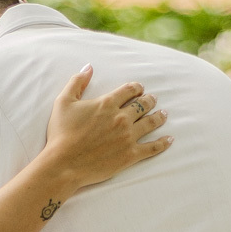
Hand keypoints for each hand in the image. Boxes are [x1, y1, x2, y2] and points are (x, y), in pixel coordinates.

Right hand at [44, 66, 171, 190]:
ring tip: (164, 114)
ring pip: (150, 123)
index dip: (136, 88)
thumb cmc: (61, 134)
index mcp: (107, 103)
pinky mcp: (130, 155)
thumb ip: (77, 82)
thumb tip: (88, 67)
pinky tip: (169, 139)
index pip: (129, 90)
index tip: (139, 89)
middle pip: (143, 105)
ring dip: (159, 117)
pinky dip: (162, 143)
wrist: (64, 164)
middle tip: (153, 99)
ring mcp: (128, 137)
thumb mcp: (64, 102)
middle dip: (150, 100)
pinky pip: (152, 148)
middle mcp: (121, 118)